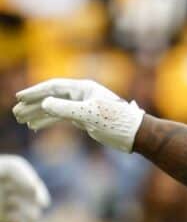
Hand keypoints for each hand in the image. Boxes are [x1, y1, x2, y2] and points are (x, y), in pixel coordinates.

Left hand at [0, 155, 49, 221]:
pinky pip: (18, 219)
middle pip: (24, 185)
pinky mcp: (3, 217)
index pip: (16, 167)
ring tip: (34, 221)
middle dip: (37, 194)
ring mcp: (2, 200)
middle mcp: (2, 184)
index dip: (26, 176)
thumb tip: (31, 187)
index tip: (33, 188)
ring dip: (32, 212)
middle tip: (43, 204)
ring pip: (23, 203)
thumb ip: (10, 175)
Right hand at [13, 78, 144, 151]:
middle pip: (51, 97)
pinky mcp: (84, 118)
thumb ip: (65, 108)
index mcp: (84, 88)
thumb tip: (45, 103)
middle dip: (33, 104)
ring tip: (21, 119)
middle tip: (15, 112)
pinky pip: (61, 118)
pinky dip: (48, 121)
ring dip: (38, 114)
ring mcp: (82, 106)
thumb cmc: (116, 122)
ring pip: (55, 108)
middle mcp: (81, 95)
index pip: (54, 87)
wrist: (135, 135)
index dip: (36, 92)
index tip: (19, 97)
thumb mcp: (89, 114)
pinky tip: (35, 127)